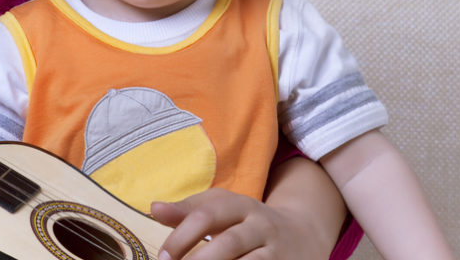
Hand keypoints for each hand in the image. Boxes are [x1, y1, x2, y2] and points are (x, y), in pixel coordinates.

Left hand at [151, 187, 329, 259]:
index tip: (162, 257)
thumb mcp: (224, 209)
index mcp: (242, 206)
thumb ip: (189, 210)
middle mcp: (261, 227)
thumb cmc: (249, 223)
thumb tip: (154, 208)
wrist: (305, 234)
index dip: (181, 237)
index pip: (208, 215)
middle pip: (228, 243)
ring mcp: (276, 252)